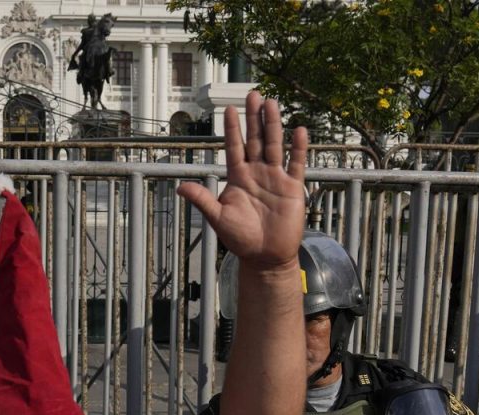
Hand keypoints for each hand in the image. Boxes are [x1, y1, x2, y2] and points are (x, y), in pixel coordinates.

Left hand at [178, 90, 307, 273]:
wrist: (265, 256)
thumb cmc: (240, 239)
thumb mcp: (218, 217)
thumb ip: (202, 200)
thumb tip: (179, 188)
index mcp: (238, 177)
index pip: (234, 147)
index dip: (232, 129)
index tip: (230, 109)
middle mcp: (257, 173)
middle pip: (256, 139)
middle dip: (254, 118)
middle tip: (254, 94)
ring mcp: (275, 178)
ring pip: (275, 145)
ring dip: (273, 125)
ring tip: (272, 103)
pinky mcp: (292, 188)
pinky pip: (296, 164)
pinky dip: (298, 149)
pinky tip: (299, 131)